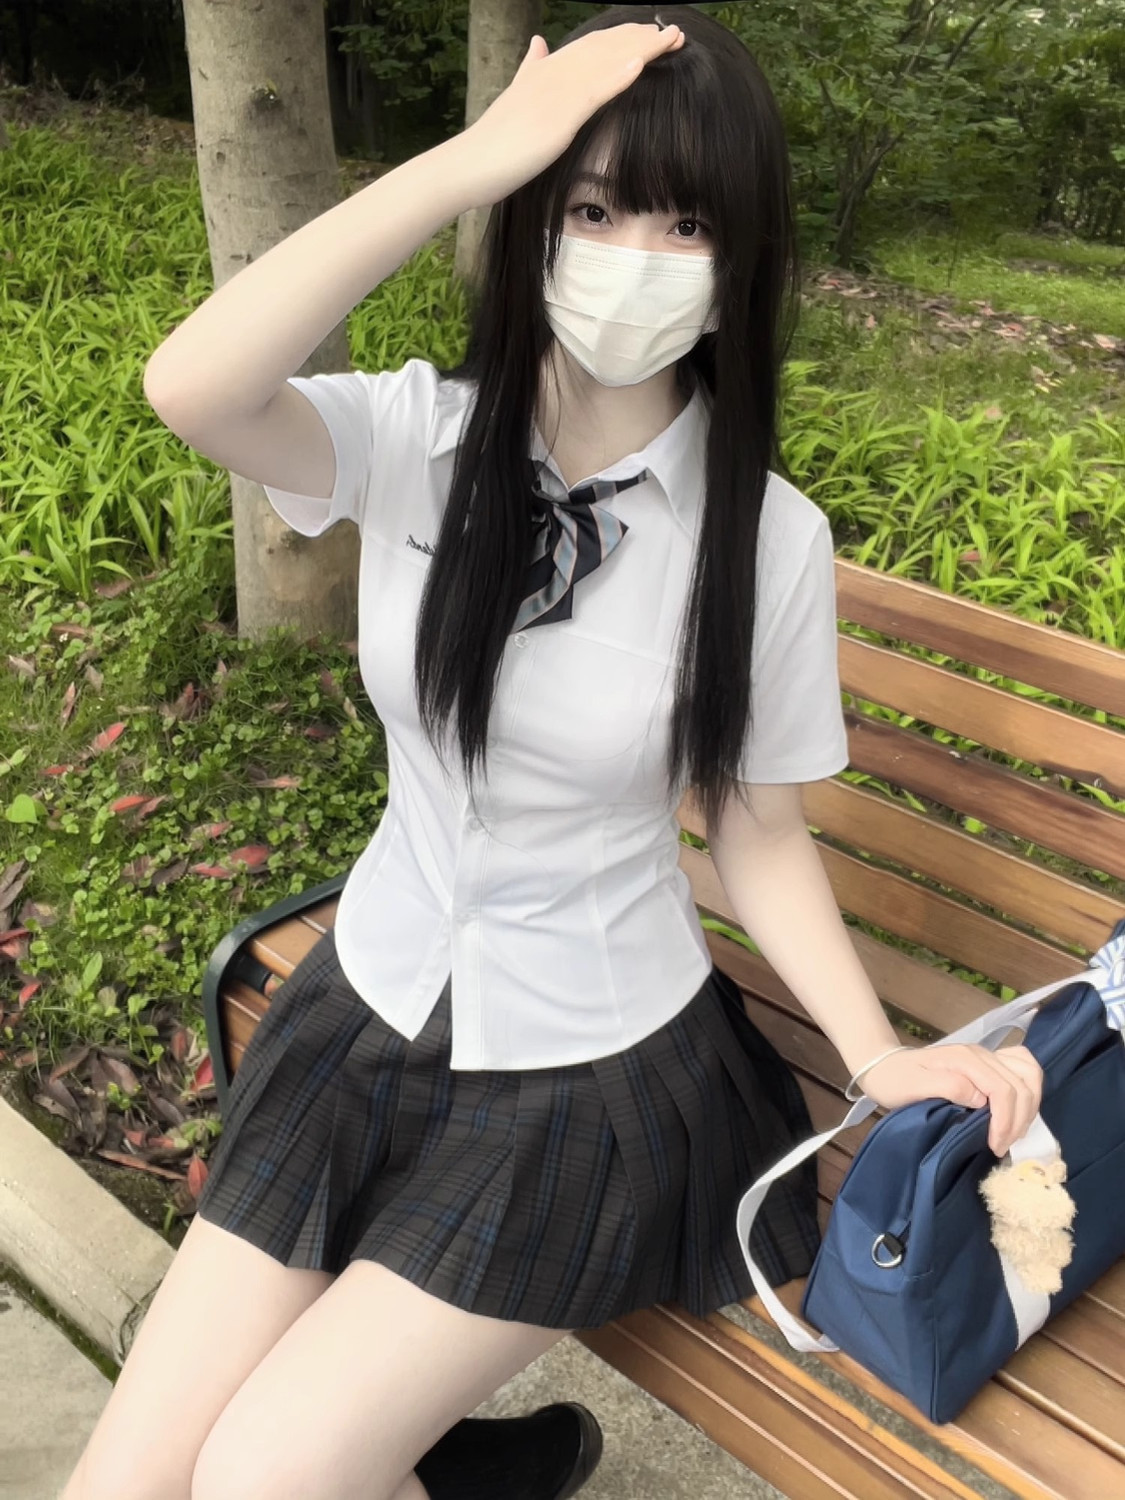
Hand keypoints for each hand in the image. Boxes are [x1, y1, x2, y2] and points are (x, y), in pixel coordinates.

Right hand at [462, 23, 685, 208]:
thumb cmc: (492, 145)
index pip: (590, 47)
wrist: (468, 165)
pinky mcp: (557, 118)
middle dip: (641, 38)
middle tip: (675, 33)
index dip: (623, 38)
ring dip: (642, 49)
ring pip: (605, 63)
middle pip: (604, 48)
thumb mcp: (515, 99)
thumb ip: (529, 71)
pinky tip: (641, 63)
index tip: (650, 34)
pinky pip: (594, 92)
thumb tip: (537, 43)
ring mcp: (555, 94)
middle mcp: (552, 74)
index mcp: (544, 71)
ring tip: (672, 39)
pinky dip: (618, 75)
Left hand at [861, 1042, 1043, 1156]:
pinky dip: (1031, 1090)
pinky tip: (1020, 1110)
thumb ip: (948, 1087)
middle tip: (1002, 1146)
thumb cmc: (895, 1081)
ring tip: (1012, 1132)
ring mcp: (988, 1056)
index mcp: (965, 1059)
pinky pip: (1024, 1068)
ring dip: (1029, 1107)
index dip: (1005, 1122)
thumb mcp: (913, 1087)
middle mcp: (982, 1054)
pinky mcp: (990, 1063)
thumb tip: (981, 1098)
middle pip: (1022, 1085)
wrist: (885, 1067)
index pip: (1002, 1090)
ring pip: (1030, 1075)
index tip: (995, 1147)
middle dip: (1019, 1120)